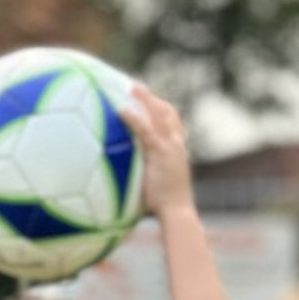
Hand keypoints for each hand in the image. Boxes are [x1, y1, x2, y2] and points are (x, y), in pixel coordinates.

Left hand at [122, 85, 195, 219]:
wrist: (177, 212)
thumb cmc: (166, 208)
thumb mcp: (158, 188)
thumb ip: (147, 179)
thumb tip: (128, 182)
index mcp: (178, 151)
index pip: (172, 124)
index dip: (162, 110)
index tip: (151, 101)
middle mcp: (176, 144)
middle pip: (167, 113)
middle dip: (153, 99)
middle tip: (137, 87)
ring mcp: (169, 146)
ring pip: (158, 115)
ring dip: (145, 99)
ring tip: (130, 87)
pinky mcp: (160, 152)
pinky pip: (144, 130)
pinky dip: (132, 118)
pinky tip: (120, 110)